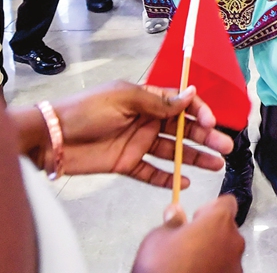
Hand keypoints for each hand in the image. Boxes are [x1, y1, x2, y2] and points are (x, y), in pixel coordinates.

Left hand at [31, 82, 234, 187]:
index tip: (212, 123)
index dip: (199, 112)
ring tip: (216, 166)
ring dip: (194, 157)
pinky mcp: (127, 163)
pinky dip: (167, 178)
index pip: (181, 104)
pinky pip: (152, 172)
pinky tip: (184, 182)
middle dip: (205, 137)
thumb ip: (159, 102)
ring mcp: (137, 142)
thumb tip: (191, 94)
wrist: (51, 137)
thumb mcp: (125, 98)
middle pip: (182, 129)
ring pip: (173, 151)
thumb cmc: (86, 110)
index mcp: (146, 98)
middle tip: (225, 147)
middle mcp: (145, 119)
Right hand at [132, 197, 244, 272]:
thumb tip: (175, 211)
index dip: (211, 208)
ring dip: (213, 251)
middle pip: (226, 228)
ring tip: (190, 262)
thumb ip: (172, 222)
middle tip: (188, 242)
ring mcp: (236, 264)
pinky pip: (225, 267)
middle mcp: (234, 240)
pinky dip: (215, 268)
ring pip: (226, 249)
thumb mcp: (158, 239)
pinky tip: (197, 272)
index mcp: (218, 221)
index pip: (226, 202)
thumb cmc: (163, 266)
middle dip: (210, 232)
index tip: (195, 218)